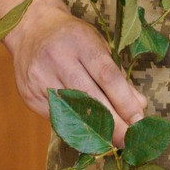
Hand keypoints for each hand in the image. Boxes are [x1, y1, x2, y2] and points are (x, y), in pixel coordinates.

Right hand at [6, 0, 146, 145]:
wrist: (31, 28)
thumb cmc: (73, 38)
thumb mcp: (98, 46)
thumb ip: (118, 76)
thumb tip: (139, 106)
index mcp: (80, 41)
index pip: (107, 76)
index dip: (125, 102)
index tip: (138, 121)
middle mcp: (58, 58)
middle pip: (89, 98)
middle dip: (112, 124)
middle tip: (129, 140)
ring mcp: (40, 77)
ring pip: (71, 112)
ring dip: (94, 131)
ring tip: (112, 141)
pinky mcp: (29, 95)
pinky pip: (57, 117)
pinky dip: (74, 127)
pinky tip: (87, 132)